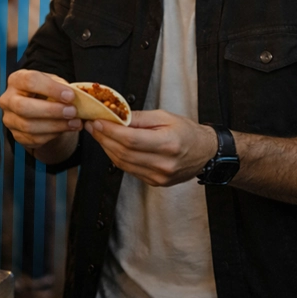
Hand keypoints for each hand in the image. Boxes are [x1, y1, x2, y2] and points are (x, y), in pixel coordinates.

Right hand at [0, 69, 81, 149]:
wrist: (39, 108)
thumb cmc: (45, 92)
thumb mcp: (53, 82)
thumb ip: (61, 87)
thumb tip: (76, 96)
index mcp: (17, 80)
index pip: (30, 81)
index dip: (51, 89)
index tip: (70, 95)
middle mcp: (8, 99)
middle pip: (23, 106)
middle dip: (51, 110)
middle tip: (72, 111)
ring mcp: (10, 119)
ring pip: (29, 126)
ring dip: (55, 125)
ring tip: (74, 123)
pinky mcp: (16, 135)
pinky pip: (33, 138)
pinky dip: (52, 135)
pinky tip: (65, 129)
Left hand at [85, 109, 217, 185]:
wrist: (204, 153)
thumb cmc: (187, 132)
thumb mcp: (165, 117)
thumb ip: (140, 118)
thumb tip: (117, 116)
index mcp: (168, 144)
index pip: (131, 140)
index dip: (110, 131)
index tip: (97, 121)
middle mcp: (163, 164)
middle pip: (123, 153)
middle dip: (103, 138)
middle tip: (92, 125)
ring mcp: (159, 176)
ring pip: (122, 163)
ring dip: (106, 148)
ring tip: (98, 134)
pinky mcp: (155, 182)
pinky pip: (129, 170)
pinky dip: (116, 157)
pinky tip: (111, 146)